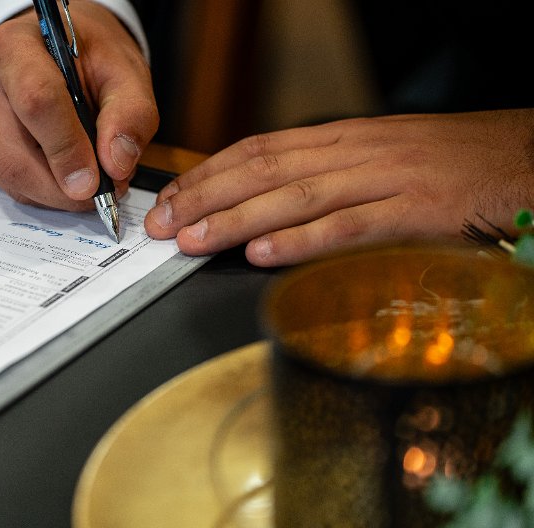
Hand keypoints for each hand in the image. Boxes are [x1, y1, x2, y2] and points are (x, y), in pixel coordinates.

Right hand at [0, 1, 157, 210]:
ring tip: (87, 180)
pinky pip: (2, 182)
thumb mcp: (124, 70)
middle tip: (100, 194)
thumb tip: (116, 165)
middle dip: (61, 189)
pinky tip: (61, 173)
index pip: (36, 103)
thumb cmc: (85, 56)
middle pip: (13, 156)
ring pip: (7, 176)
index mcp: (14, 47)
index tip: (95, 182)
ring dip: (53, 194)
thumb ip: (131, 113)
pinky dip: (39, 190)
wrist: (51, 47)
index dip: (67, 150)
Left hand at [145, 109, 533, 265]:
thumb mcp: (383, 160)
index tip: (172, 198)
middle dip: (205, 198)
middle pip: (263, 170)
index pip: (258, 150)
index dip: (208, 174)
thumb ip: (330, 179)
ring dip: (236, 221)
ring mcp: (385, 180)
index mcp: (345, 140)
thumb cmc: (456, 164)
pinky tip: (261, 255)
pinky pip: (347, 227)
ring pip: (294, 197)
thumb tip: (271, 208)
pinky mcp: (414, 212)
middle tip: (163, 224)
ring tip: (193, 240)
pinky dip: (300, 242)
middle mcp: (356, 153)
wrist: (530, 159)